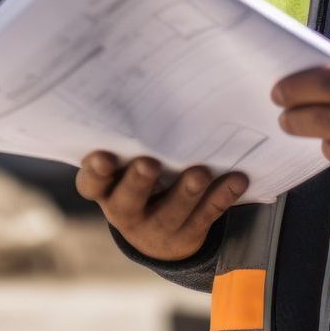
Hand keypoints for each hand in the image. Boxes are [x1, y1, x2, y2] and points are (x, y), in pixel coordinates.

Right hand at [75, 151, 247, 261]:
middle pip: (128, 201)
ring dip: (186, 192)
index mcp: (107, 191)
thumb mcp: (127, 169)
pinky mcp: (189, 234)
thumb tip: (151, 92)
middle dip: (138, 182)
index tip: (104, 156)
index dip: (95, 172)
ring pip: (172, 212)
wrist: (159, 238)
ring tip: (199, 173)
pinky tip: (238, 179)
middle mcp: (127, 212)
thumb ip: (133, 144)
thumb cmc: (141, 182)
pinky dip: (223, 195)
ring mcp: (158, 227)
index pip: (91, 184)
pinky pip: (207, 215)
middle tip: (149, 163)